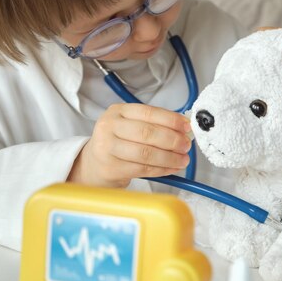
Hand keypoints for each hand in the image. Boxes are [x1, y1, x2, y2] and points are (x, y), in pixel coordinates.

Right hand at [67, 103, 191, 186]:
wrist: (94, 164)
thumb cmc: (118, 143)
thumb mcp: (131, 125)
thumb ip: (154, 124)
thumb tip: (184, 128)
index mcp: (118, 111)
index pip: (149, 112)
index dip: (171, 120)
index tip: (187, 127)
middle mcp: (109, 126)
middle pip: (148, 133)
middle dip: (172, 140)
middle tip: (186, 145)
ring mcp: (107, 148)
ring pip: (146, 153)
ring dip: (170, 157)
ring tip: (183, 159)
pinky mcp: (111, 168)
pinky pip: (143, 169)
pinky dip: (162, 169)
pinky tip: (172, 168)